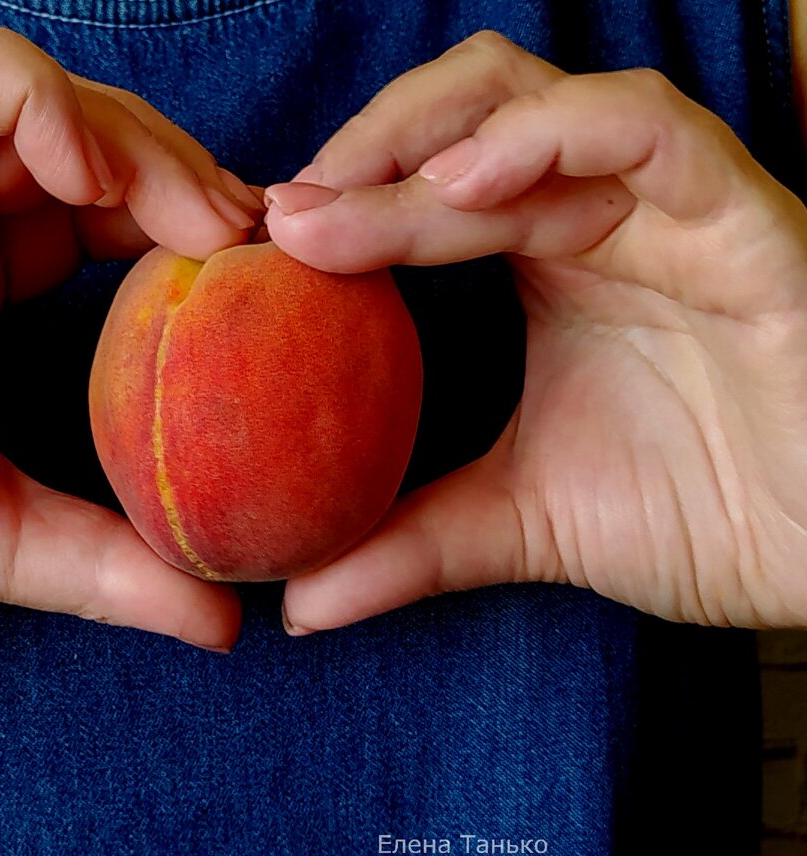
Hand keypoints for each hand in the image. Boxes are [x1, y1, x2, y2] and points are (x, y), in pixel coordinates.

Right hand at [0, 11, 261, 663]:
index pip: (104, 205)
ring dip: (126, 128)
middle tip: (248, 238)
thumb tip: (229, 621)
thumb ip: (118, 564)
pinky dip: (33, 101)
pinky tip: (94, 180)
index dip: (187, 216)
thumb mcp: (12, 542)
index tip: (257, 273)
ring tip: (190, 213)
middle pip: (84, 134)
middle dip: (181, 166)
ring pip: (24, 85)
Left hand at [266, 31, 806, 630]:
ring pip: (531, 108)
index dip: (340, 199)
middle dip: (361, 158)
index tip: (259, 250)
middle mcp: (596, 215)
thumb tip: (298, 604)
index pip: (424, 182)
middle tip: (279, 217)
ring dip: (423, 141)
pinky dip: (550, 135)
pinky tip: (462, 180)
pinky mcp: (740, 214)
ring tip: (337, 198)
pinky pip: (646, 128)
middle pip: (459, 124)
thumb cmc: (706, 511)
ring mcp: (665, 204)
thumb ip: (413, 544)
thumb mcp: (525, 521)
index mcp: (544, 260)